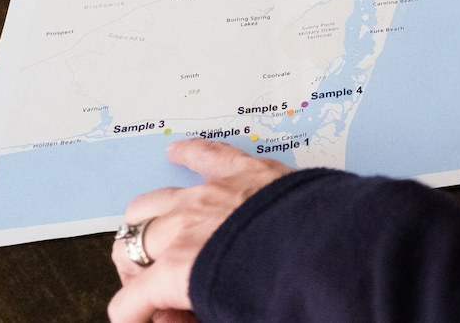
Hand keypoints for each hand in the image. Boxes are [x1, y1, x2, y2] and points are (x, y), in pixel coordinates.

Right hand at [108, 139, 291, 322]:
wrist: (331, 252)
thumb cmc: (284, 291)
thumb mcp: (226, 318)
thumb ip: (187, 318)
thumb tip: (169, 317)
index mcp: (177, 270)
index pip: (129, 303)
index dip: (133, 317)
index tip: (145, 319)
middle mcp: (185, 228)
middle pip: (133, 247)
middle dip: (134, 271)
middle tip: (148, 284)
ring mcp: (210, 194)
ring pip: (153, 201)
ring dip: (146, 221)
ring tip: (149, 235)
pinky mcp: (242, 170)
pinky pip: (205, 154)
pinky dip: (188, 153)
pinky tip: (177, 153)